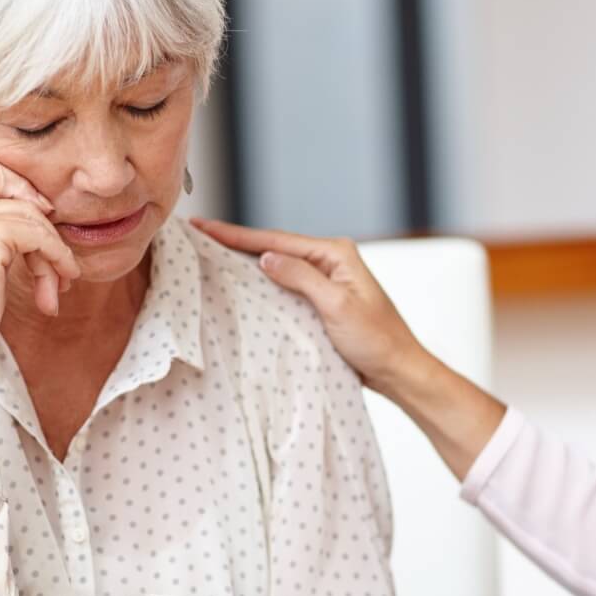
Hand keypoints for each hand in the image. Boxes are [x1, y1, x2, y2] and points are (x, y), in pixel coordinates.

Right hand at [0, 155, 80, 413]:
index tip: (40, 219)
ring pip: (33, 215)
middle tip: (57, 266)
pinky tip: (56, 286)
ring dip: (54, 253)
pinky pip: (39, 234)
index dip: (19, 186)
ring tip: (56, 287)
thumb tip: (44, 217)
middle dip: (44, 227)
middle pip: (15, 188)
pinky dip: (57, 258)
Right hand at [189, 219, 424, 396]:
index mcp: (335, 253)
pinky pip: (284, 284)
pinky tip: (241, 281)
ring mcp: (325, 279)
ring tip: (210, 252)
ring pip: (277, 265)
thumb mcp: (337, 306)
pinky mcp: (321, 299)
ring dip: (245, 260)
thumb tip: (266, 257)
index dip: (236, 235)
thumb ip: (302, 278)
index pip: (277, 241)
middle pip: (273, 247)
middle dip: (235, 241)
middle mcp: (330, 260)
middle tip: (198, 233)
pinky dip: (261, 281)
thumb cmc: (376, 340)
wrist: (397, 369)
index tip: (204, 226)